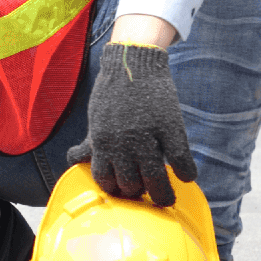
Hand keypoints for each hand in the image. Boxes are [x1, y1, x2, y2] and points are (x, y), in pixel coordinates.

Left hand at [66, 42, 198, 205]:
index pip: (105, 180)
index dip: (116, 189)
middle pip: (130, 185)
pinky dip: (186, 173)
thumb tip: (73, 161)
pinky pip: (181, 161)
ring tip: (167, 197)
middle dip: (139, 193)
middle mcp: (122, 144)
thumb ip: (89, 144)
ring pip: (155, 179)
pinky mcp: (170, 128)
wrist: (133, 63)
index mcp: (101, 142)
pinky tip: (186, 175)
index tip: (126, 191)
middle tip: (147, 194)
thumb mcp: (96, 120)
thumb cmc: (112, 93)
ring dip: (163, 194)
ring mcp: (147, 137)